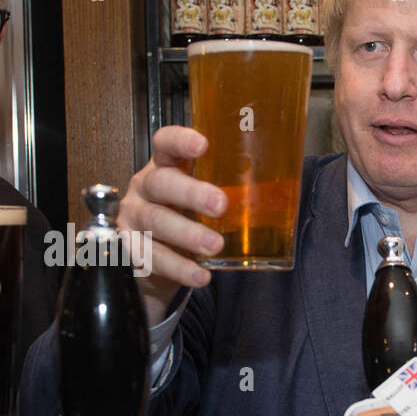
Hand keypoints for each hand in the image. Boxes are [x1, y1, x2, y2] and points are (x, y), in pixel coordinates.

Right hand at [120, 125, 226, 322]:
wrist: (154, 256)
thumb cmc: (186, 215)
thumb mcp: (200, 194)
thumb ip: (227, 186)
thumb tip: (287, 186)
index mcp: (164, 165)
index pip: (165, 142)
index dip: (180, 140)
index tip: (203, 145)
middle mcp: (144, 187)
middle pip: (162, 183)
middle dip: (191, 193)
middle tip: (220, 205)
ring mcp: (133, 218)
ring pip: (156, 222)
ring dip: (187, 234)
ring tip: (215, 246)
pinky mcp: (129, 249)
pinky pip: (150, 258)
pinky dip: (178, 268)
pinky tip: (200, 274)